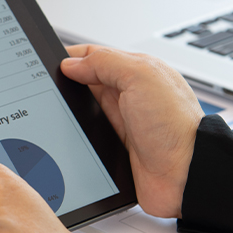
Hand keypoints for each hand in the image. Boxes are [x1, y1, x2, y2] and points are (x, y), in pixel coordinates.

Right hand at [60, 45, 201, 218]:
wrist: (188, 176)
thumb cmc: (176, 126)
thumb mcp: (140, 77)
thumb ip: (105, 63)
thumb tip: (71, 64)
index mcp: (135, 72)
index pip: (93, 56)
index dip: (69, 58)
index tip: (45, 63)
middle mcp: (127, 96)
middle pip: (84, 83)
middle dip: (64, 85)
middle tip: (43, 90)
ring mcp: (121, 123)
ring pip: (82, 110)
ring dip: (69, 113)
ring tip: (51, 113)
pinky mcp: (115, 147)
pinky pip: (87, 137)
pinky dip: (75, 136)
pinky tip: (64, 138)